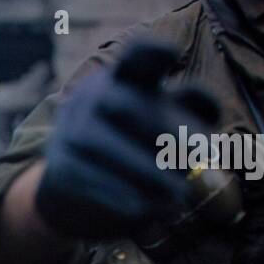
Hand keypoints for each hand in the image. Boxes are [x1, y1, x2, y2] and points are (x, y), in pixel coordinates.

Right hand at [36, 37, 219, 239]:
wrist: (70, 195)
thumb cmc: (130, 155)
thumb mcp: (159, 132)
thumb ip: (185, 127)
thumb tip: (203, 147)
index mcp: (126, 80)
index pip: (139, 56)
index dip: (154, 51)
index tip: (170, 57)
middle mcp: (95, 98)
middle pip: (133, 106)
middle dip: (172, 130)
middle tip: (202, 155)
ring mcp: (72, 130)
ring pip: (109, 146)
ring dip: (149, 174)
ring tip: (177, 198)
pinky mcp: (60, 166)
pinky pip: (91, 179)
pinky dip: (121, 197)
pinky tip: (144, 212)